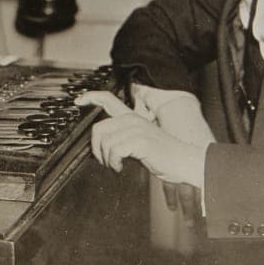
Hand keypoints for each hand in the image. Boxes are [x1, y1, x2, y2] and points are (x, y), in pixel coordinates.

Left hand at [75, 91, 208, 188]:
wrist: (185, 162)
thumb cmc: (164, 156)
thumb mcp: (140, 142)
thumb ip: (123, 138)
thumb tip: (102, 145)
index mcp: (132, 117)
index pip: (108, 100)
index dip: (90, 97)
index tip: (78, 101)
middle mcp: (132, 119)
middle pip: (98, 128)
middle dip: (96, 148)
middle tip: (105, 160)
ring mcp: (136, 128)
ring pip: (105, 142)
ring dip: (107, 159)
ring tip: (116, 165)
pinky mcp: (140, 140)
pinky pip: (114, 151)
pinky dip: (114, 163)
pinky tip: (120, 167)